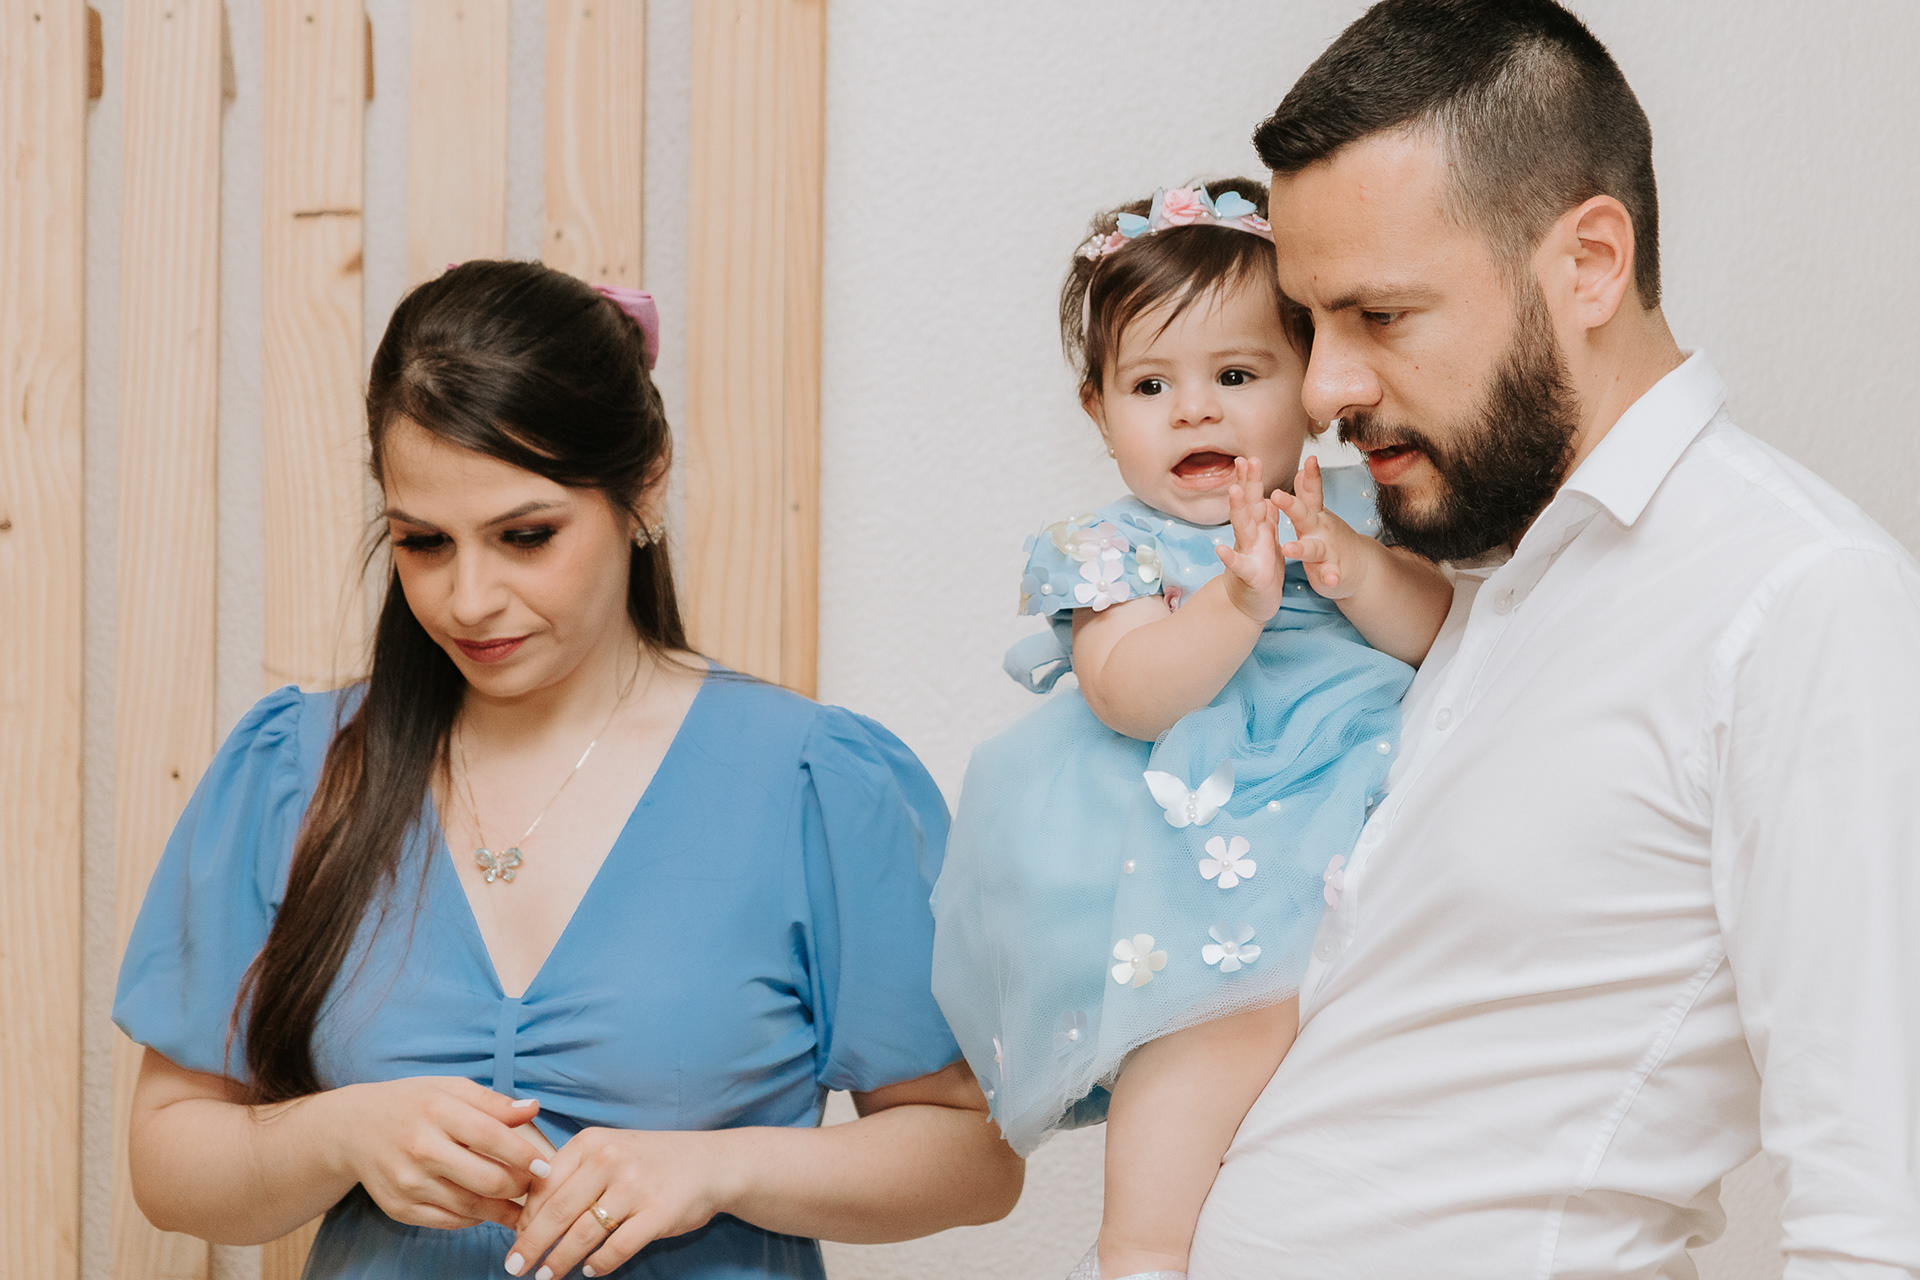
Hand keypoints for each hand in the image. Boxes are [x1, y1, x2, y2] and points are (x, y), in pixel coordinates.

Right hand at [329, 1077, 549, 1230]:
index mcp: (437, 1111)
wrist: (352, 1129)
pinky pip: (449, 1222)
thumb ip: (493, 1102)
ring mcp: (408, 1183)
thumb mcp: (450, 1089)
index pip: (492, 1137)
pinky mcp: (399, 1208)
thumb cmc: (412, 1104)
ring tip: (523, 1206)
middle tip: (537, 1188)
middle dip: (520, 1187)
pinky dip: (474, 1218)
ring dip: (503, 1210)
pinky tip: (487, 1209)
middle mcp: (420, 1149)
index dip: (525, 1154)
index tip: (546, 1166)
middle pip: (486, 1179)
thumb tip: (533, 1109)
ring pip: (470, 1207)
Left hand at [507, 1128, 739, 1278]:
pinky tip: (590, 1270)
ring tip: (547, 1276)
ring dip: (559, 1260)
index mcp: (591, 1142)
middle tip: (515, 1267)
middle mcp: (610, 1159)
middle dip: (532, 1245)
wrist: (711, 1163)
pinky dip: (599, 1264)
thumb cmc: (650, 1161)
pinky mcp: (658, 1212)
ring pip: (583, 1233)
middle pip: (557, 1212)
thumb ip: (572, 1174)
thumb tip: (528, 1217)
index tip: (515, 1240)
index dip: (525, 1218)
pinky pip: (617, 1247)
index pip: (543, 1185)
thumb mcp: (609, 1150)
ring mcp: (635, 1185)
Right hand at [1214, 457, 1287, 623]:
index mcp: (1258, 529)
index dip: (1251, 478)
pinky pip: (1240, 566)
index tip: (1249, 456)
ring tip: (1235, 492)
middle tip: (1245, 460)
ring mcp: (1247, 555)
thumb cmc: (1261, 572)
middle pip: (1247, 507)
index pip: (1254, 498)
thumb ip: (1265, 519)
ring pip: (1242, 529)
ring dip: (1238, 510)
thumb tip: (1264, 496)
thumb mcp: (1267, 542)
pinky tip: (1220, 550)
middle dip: (1247, 483)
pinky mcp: (1250, 576)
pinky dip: (1231, 558)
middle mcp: (1249, 538)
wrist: (1251, 606)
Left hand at [1272, 455, 1369, 599]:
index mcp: (1312, 515)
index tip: (1310, 458)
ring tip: (1289, 548)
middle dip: (1291, 505)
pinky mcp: (1332, 572)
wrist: (1359, 567)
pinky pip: (1331, 575)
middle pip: (1304, 515)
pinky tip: (1330, 580)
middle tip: (1276, 494)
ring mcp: (1327, 551)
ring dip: (1301, 548)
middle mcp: (1320, 530)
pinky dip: (1331, 577)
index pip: (1309, 493)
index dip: (1310, 476)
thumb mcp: (1318, 514)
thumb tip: (1302, 466)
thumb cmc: (1330, 538)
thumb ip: (1309, 492)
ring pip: (1313, 548)